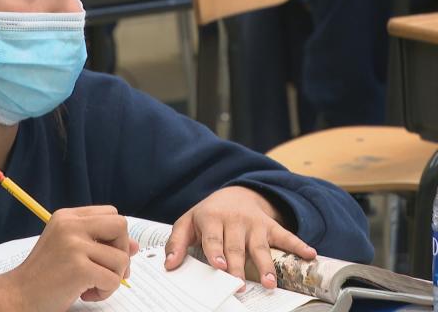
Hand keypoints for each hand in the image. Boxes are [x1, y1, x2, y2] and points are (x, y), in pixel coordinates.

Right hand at [6, 206, 138, 310]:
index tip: (107, 255)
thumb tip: (135, 245)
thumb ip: (99, 242)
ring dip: (112, 278)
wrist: (17, 295)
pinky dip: (105, 292)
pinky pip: (113, 279)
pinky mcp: (79, 268)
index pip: (111, 214)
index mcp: (67, 216)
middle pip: (121, 226)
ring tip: (91, 286)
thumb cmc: (44, 275)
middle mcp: (70, 225)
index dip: (116, 236)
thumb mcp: (69, 249)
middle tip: (109, 270)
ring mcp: (74, 245)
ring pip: (121, 258)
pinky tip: (85, 294)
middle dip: (122, 251)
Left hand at [163, 186, 316, 289]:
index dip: (216, 251)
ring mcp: (254, 223)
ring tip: (270, 283)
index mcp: (210, 218)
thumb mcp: (187, 223)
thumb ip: (176, 243)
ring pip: (260, 246)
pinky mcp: (270, 226)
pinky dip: (298, 245)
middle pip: (236, 247)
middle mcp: (233, 220)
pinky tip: (310, 255)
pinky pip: (286, 236)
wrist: (234, 193)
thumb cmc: (207, 215)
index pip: (212, 237)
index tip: (219, 266)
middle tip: (239, 285)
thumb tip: (169, 265)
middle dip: (238, 266)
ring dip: (266, 265)